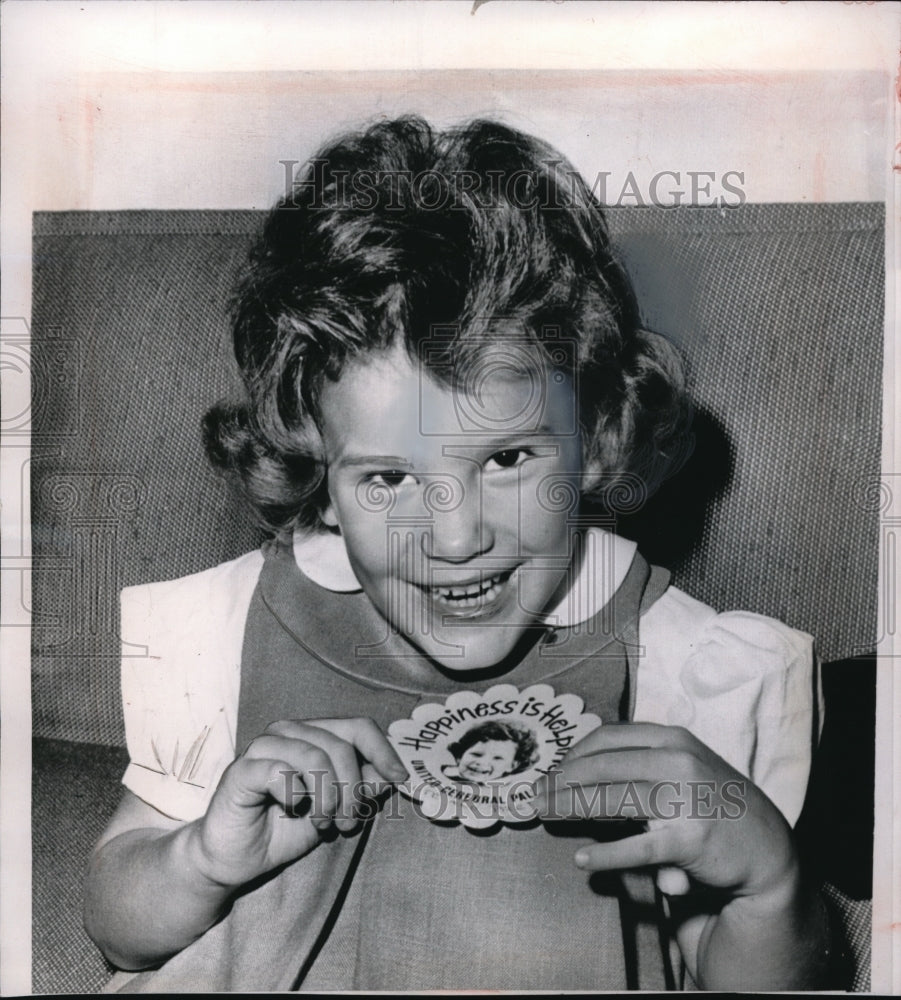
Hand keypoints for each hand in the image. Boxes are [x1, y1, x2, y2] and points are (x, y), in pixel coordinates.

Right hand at [186, 717, 407, 889]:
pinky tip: (293, 810)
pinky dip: (296, 795)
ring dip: (328, 799)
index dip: (383, 750)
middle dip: (353, 790)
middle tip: (348, 823)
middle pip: (340, 745)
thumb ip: (362, 787)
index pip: (357, 726)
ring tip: (324, 824)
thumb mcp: (335, 809)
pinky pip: (281, 771)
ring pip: (315, 756)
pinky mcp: (242, 770)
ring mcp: (263, 747)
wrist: (234, 858)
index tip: (399, 778)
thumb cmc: (283, 828)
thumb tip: (393, 771)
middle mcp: (288, 732)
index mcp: (312, 734)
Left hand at [533, 722, 797, 899]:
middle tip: (534, 797)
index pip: (607, 739)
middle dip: (560, 782)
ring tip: (544, 816)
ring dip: (569, 809)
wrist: (765, 846)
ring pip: (611, 800)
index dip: (572, 755)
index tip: (551, 772)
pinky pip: (636, 848)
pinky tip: (583, 859)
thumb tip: (576, 772)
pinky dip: (606, 854)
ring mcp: (684, 799)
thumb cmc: (711, 801)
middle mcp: (677, 761)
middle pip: (600, 767)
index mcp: (671, 738)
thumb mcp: (682, 765)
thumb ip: (639, 762)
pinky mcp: (689, 840)